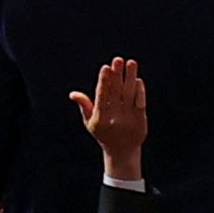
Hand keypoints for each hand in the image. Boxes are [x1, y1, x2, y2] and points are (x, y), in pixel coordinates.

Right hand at [76, 52, 147, 178]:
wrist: (122, 152)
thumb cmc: (104, 134)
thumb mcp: (90, 122)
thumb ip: (84, 106)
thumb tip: (73, 94)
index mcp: (100, 118)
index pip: (102, 96)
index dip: (104, 81)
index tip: (105, 67)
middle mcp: (114, 118)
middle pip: (116, 92)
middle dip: (117, 75)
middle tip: (118, 59)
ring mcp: (128, 119)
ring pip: (129, 94)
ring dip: (130, 77)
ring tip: (131, 62)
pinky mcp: (140, 120)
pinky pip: (140, 102)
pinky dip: (140, 91)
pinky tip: (138, 79)